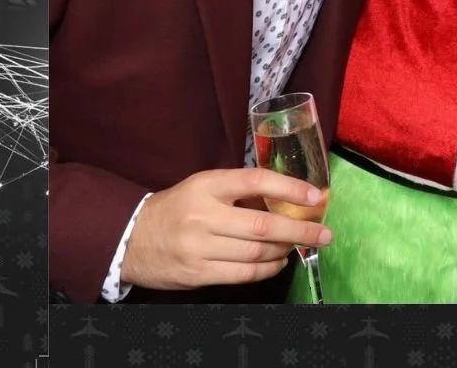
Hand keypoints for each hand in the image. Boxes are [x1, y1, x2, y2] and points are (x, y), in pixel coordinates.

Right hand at [119, 168, 331, 291]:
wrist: (132, 238)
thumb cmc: (177, 208)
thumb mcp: (203, 187)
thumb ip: (238, 191)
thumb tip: (286, 199)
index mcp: (207, 185)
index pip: (255, 180)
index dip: (289, 187)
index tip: (314, 196)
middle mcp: (204, 215)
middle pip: (262, 224)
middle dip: (299, 230)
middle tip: (324, 233)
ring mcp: (199, 247)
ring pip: (256, 253)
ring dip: (284, 251)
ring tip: (297, 247)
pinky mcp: (197, 273)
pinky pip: (243, 274)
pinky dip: (267, 270)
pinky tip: (277, 263)